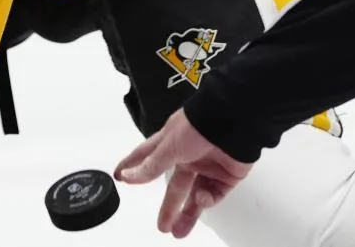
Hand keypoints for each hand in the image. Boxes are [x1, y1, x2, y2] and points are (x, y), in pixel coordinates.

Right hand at [114, 108, 253, 238]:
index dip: (133, 167)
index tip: (121, 176)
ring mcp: (208, 166)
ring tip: (178, 231)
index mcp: (170, 144)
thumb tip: (129, 176)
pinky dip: (207, 199)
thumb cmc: (198, 126)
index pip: (146, 157)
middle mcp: (188, 156)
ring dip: (188, 213)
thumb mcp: (168, 147)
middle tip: (162, 225)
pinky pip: (215, 194)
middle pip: (175, 187)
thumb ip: (150, 166)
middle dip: (168, 206)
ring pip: (196, 196)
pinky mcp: (227, 175)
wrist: (233, 123)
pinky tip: (201, 198)